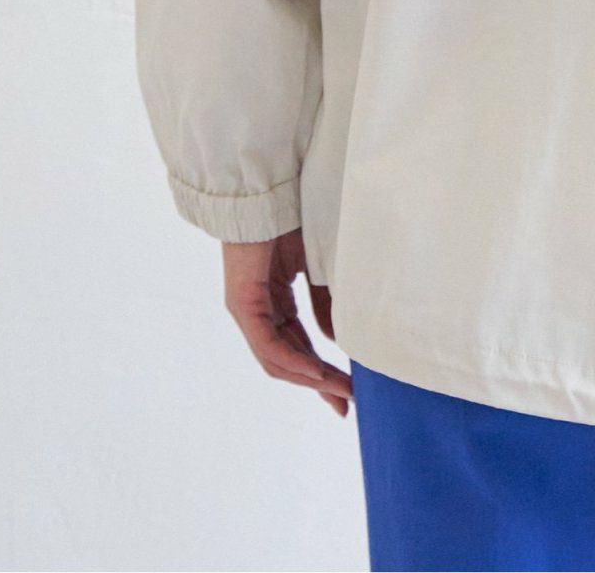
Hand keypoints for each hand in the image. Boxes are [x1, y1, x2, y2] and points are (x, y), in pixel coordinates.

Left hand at [222, 229, 352, 416]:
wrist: (270, 191)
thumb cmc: (294, 220)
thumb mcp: (319, 268)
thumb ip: (325, 305)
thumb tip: (338, 341)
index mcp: (277, 301)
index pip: (301, 346)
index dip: (325, 370)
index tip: (351, 389)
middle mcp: (261, 311)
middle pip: (290, 359)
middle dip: (321, 383)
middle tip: (348, 403)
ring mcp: (249, 310)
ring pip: (278, 359)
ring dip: (310, 379)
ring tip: (340, 392)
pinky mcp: (243, 305)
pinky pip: (267, 344)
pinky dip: (292, 361)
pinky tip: (316, 372)